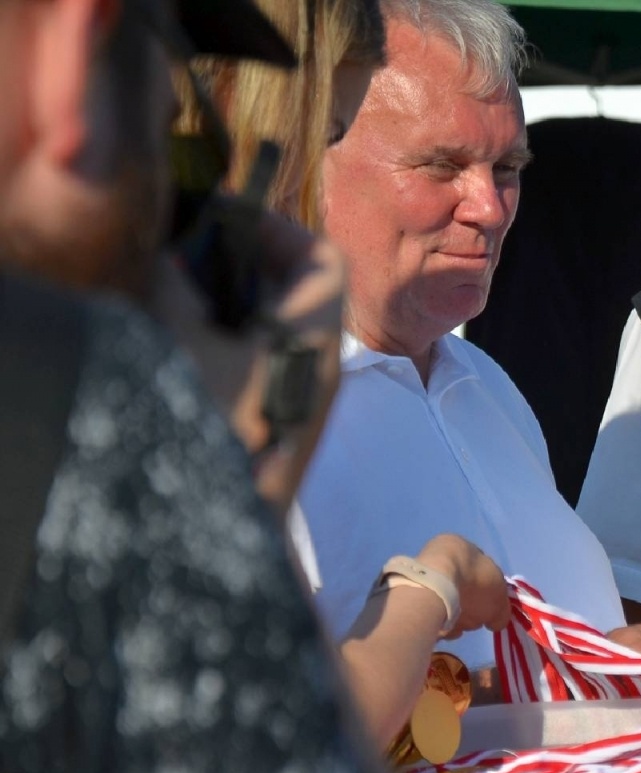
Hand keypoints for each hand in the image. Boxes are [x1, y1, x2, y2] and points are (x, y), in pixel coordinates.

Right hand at [150, 209, 345, 514]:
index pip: (323, 259)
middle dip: (242, 266)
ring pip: (278, 332)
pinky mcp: (282, 433)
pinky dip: (228, 349)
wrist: (224, 540)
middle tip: (185, 259)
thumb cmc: (210, 434)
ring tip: (173, 303)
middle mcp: (321, 369)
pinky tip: (180, 356)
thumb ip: (174, 286)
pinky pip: (264, 370)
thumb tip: (171, 256)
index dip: (276, 228)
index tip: (222, 219)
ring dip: (229, 309)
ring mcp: (304, 405)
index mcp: (315, 337)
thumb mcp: (178, 342)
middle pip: (298, 292)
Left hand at [416, 534, 512, 636]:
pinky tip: (441, 629)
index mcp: (463, 548)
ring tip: (455, 628)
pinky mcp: (409, 590)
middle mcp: (440, 555)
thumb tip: (494, 622)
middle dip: (467, 606)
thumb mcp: (500, 598)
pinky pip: (429, 610)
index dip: (487, 592)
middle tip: (471, 620)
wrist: (434, 587)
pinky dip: (437, 620)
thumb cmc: (474, 583)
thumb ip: (501, 610)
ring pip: (444, 600)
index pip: (480, 571)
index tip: (487, 609)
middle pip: (461, 588)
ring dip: (452, 616)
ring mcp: (423, 571)